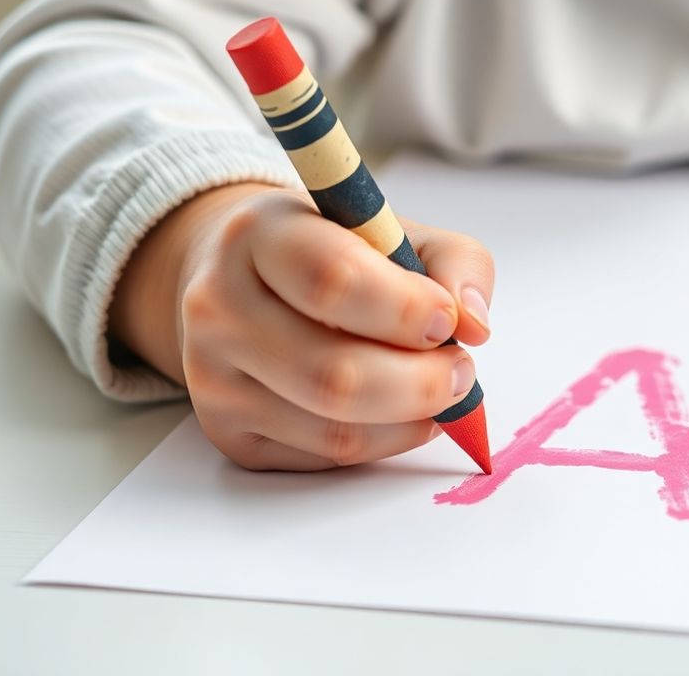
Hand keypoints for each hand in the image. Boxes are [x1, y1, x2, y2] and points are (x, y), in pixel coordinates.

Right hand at [110, 184, 494, 470]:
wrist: (238, 279)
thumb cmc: (332, 251)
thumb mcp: (392, 229)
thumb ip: (453, 264)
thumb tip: (475, 325)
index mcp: (260, 234)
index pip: (334, 282)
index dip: (407, 310)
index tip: (448, 320)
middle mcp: (219, 307)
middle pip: (335, 375)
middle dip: (423, 383)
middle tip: (461, 371)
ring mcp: (213, 379)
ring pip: (336, 429)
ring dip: (412, 420)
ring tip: (438, 392)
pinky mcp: (228, 435)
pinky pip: (325, 458)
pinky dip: (383, 442)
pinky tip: (397, 413)